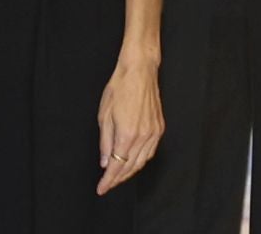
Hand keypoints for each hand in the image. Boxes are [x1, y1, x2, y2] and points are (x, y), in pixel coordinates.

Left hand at [96, 55, 162, 195]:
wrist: (140, 71)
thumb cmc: (119, 88)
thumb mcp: (104, 114)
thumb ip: (105, 141)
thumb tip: (105, 162)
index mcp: (127, 134)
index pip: (117, 165)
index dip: (108, 180)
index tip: (101, 189)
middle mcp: (143, 137)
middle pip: (130, 167)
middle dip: (118, 179)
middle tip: (107, 185)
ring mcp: (154, 133)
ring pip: (142, 162)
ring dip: (130, 172)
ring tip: (118, 177)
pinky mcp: (159, 128)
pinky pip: (150, 152)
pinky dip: (141, 161)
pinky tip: (133, 163)